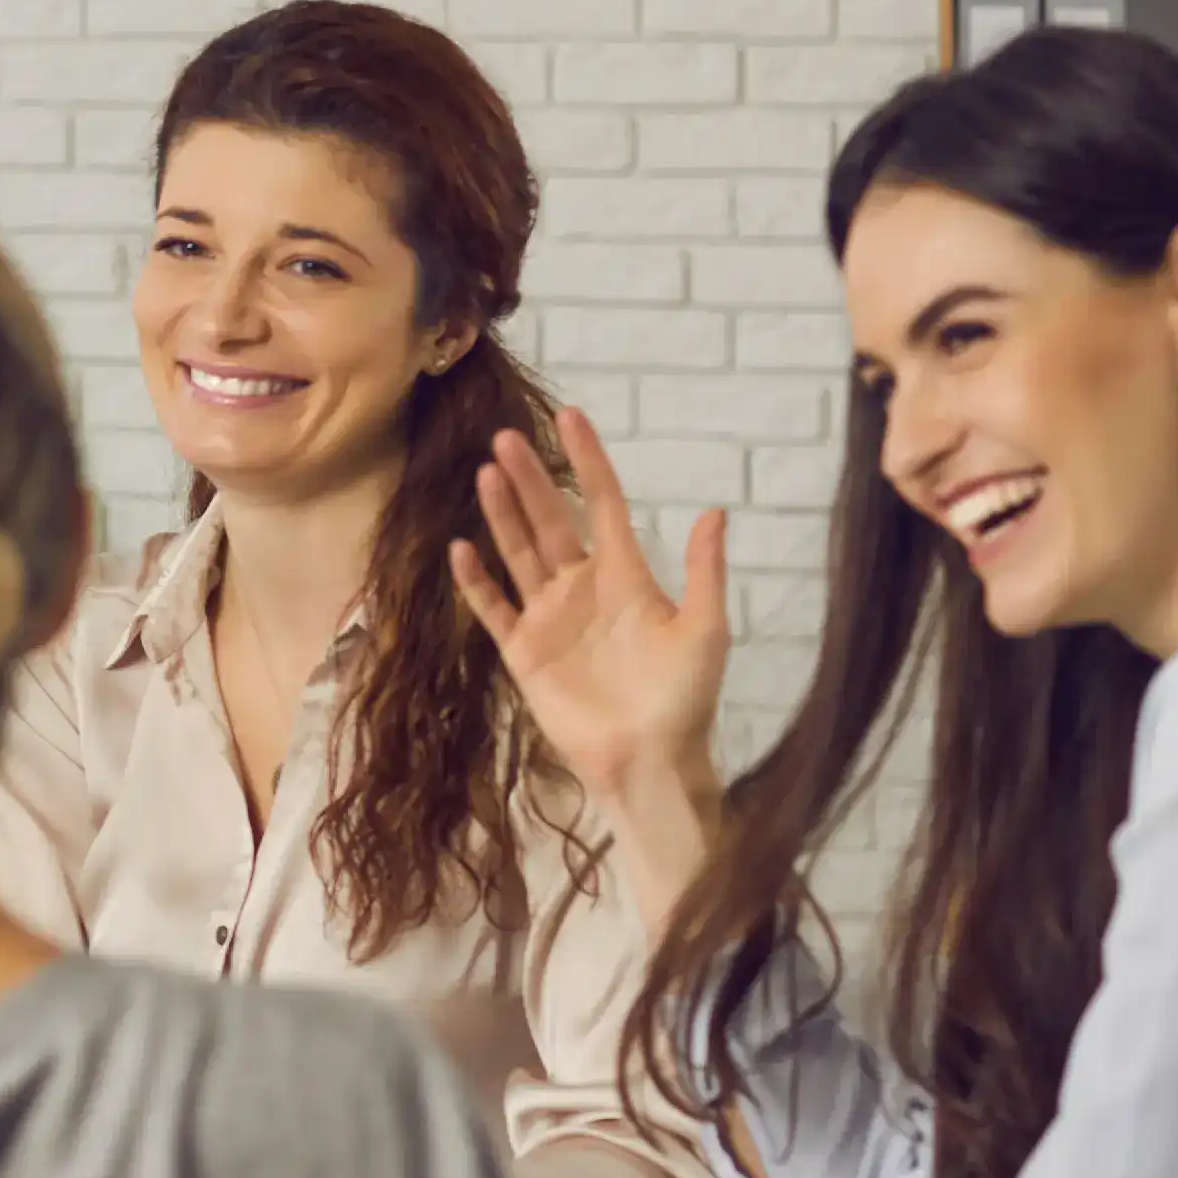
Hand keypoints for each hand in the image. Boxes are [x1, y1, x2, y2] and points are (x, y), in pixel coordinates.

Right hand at [448, 408, 727, 816]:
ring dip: (502, 515)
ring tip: (485, 473)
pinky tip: (462, 548)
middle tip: (506, 438)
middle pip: (550, 521)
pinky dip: (476, 581)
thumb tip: (715, 511)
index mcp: (627, 577)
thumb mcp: (706, 631)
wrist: (649, 761)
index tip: (571, 417)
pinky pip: (494, 608)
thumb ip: (705, 572)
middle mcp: (583, 588)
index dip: (588, 461)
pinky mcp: (524, 652)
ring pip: (519, 553)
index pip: (602, 504)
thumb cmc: (686, 699)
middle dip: (530, 479)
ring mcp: (550, 618)